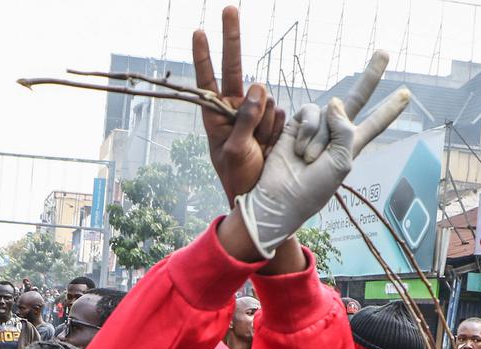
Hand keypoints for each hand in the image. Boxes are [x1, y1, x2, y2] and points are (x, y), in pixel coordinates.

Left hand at [193, 7, 285, 200]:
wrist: (259, 197)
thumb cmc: (236, 177)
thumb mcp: (233, 151)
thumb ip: (244, 119)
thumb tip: (257, 89)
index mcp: (214, 115)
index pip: (206, 80)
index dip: (204, 56)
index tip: (199, 31)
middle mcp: (234, 108)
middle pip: (234, 66)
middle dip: (232, 36)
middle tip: (229, 7)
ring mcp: (256, 114)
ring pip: (265, 98)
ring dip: (264, 122)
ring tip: (259, 147)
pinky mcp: (274, 122)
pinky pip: (280, 113)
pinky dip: (277, 128)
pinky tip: (271, 146)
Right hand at [235, 61, 409, 257]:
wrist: (282, 196)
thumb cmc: (313, 188)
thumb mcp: (341, 163)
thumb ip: (344, 130)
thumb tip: (335, 100)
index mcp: (352, 145)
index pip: (375, 123)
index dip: (389, 109)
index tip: (406, 94)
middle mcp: (336, 132)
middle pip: (357, 98)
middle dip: (371, 76)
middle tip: (385, 52)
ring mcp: (317, 126)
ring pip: (327, 113)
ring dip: (319, 138)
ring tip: (309, 159)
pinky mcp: (296, 123)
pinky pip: (309, 113)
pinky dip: (307, 130)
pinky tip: (299, 149)